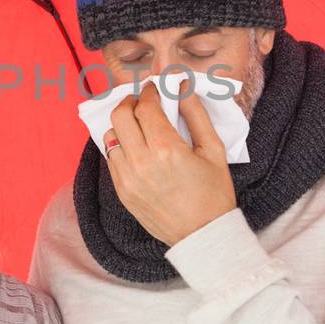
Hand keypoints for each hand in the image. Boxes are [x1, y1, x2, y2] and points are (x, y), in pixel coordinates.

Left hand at [103, 77, 236, 245]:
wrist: (203, 236)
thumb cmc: (214, 193)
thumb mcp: (213, 149)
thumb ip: (196, 114)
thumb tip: (183, 87)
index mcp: (167, 149)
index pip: (145, 107)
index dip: (149, 92)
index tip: (155, 90)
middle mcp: (141, 162)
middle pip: (120, 116)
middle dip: (130, 102)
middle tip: (142, 102)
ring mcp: (128, 178)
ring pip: (110, 136)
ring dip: (123, 124)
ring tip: (138, 125)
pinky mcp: (122, 192)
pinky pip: (111, 158)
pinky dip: (119, 146)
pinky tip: (135, 146)